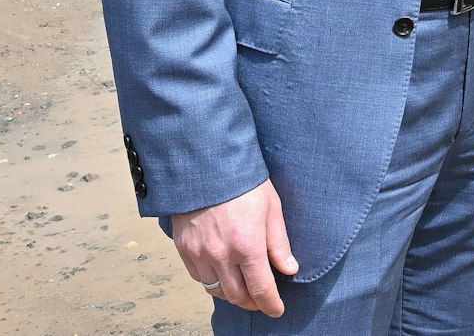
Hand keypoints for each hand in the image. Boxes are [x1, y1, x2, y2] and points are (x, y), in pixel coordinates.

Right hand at [170, 179, 298, 314]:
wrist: (204, 163)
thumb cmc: (243, 182)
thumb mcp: (271, 208)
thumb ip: (279, 243)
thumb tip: (290, 269)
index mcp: (247, 246)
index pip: (261, 290)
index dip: (271, 304)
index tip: (277, 309)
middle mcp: (221, 255)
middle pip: (237, 296)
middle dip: (252, 302)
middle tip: (261, 300)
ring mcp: (199, 253)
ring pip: (215, 290)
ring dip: (231, 293)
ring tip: (242, 288)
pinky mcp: (183, 247)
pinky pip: (197, 277)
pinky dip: (210, 280)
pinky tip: (220, 273)